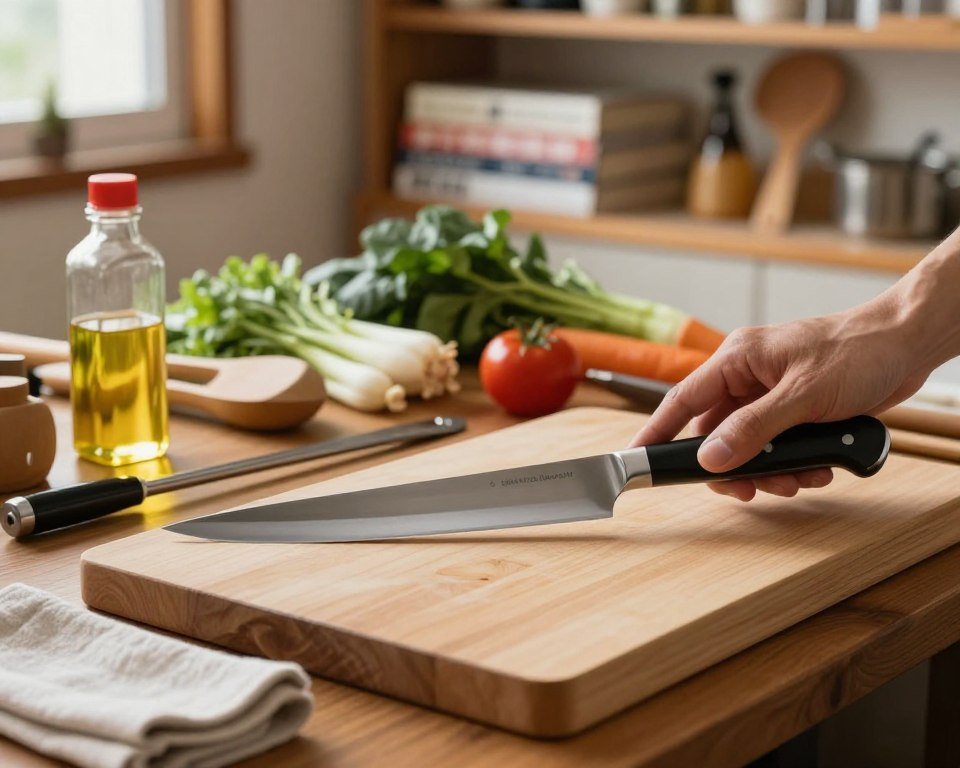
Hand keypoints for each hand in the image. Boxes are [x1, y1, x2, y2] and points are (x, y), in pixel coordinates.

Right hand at [630, 301, 925, 500]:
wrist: (908, 344)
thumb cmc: (857, 350)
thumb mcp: (802, 395)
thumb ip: (754, 428)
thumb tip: (712, 457)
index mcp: (738, 359)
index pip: (684, 399)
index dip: (657, 431)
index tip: (637, 458)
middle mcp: (749, 378)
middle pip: (717, 433)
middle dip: (735, 466)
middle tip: (749, 490)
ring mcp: (772, 396)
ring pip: (750, 447)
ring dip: (772, 471)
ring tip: (800, 478)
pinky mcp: (796, 412)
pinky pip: (779, 449)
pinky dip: (795, 465)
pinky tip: (820, 467)